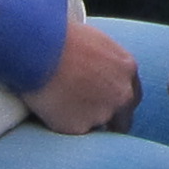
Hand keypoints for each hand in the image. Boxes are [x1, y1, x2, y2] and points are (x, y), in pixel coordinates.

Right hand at [25, 14, 140, 133]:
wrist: (37, 47)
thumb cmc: (59, 36)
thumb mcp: (94, 42)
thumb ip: (105, 63)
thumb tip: (99, 73)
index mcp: (127, 69)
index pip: (131, 96)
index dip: (116, 102)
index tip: (104, 104)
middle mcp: (122, 94)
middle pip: (123, 120)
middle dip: (108, 121)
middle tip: (85, 117)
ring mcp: (102, 113)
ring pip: (95, 126)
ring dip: (82, 121)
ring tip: (57, 102)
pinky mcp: (79, 127)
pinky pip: (72, 132)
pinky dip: (62, 124)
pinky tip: (49, 107)